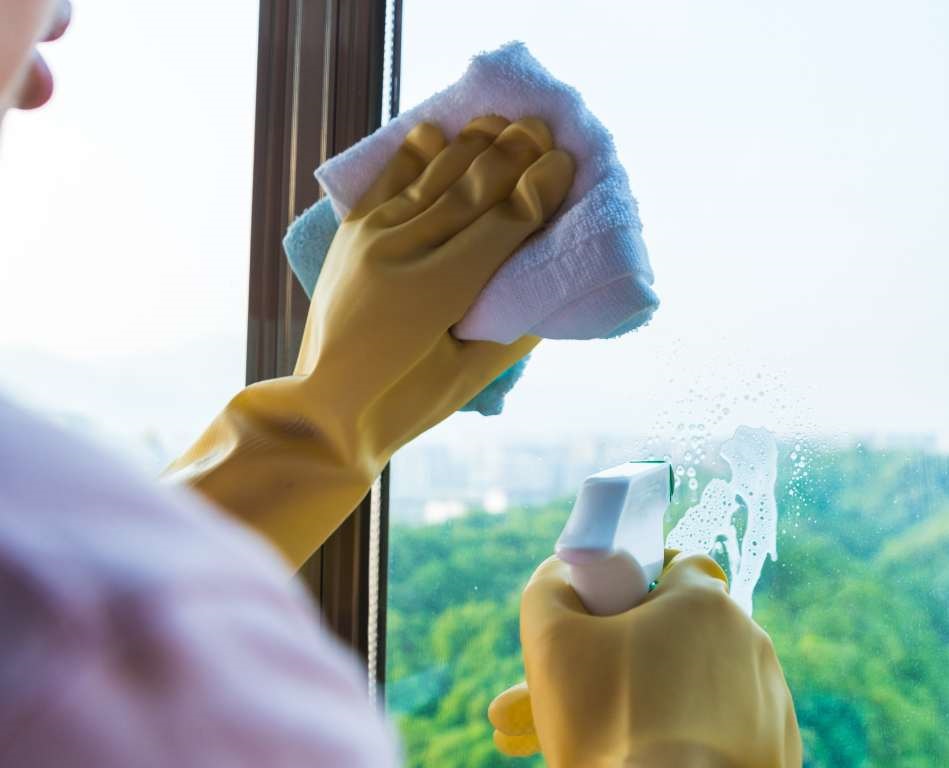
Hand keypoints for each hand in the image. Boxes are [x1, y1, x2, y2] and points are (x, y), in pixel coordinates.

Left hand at [293, 115, 571, 454]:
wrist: (325, 409)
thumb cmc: (408, 403)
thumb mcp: (473, 377)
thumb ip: (515, 327)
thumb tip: (550, 289)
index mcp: (438, 293)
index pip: (503, 223)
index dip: (540, 189)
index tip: (567, 163)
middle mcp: (402, 252)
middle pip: (473, 187)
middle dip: (515, 152)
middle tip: (548, 128)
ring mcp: (371, 237)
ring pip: (434, 175)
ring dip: (474, 143)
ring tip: (506, 121)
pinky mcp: (351, 234)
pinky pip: (388, 180)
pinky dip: (415, 153)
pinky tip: (438, 130)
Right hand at [489, 551, 802, 767]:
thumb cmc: (607, 728)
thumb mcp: (550, 640)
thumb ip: (552, 586)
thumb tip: (562, 573)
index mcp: (707, 603)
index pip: (675, 564)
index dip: (633, 584)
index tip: (601, 619)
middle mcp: (752, 643)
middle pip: (684, 631)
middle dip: (636, 653)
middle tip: (588, 692)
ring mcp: (772, 702)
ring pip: (703, 685)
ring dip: (661, 699)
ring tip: (607, 738)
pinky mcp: (776, 755)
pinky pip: (725, 731)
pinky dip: (690, 741)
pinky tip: (648, 764)